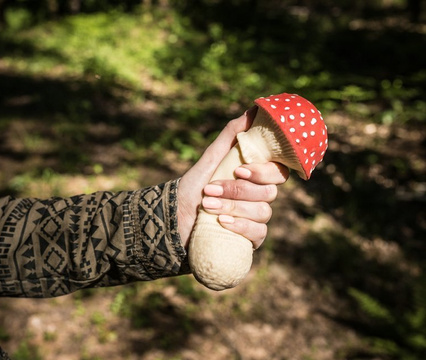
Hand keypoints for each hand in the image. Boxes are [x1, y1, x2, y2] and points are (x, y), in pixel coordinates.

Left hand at [177, 108, 288, 248]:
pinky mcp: (250, 238)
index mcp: (254, 178)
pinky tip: (222, 222)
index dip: (264, 171)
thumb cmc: (193, 186)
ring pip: (262, 212)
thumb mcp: (210, 159)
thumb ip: (231, 135)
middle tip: (211, 189)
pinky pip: (259, 233)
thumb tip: (254, 110)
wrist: (175, 218)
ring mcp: (256, 219)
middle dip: (239, 191)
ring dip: (233, 207)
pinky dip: (241, 227)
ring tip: (207, 205)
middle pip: (270, 192)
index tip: (239, 170)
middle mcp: (259, 197)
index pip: (278, 172)